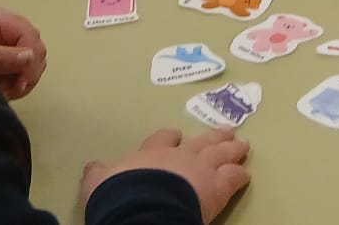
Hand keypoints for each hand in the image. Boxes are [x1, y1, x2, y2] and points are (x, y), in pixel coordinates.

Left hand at [0, 5, 46, 99]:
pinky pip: (25, 66)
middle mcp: (3, 24)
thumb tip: (31, 56)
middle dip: (28, 69)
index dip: (31, 56)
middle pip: (34, 43)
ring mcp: (4, 39)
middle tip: (12, 90)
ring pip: (33, 57)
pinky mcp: (4, 54)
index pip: (27, 32)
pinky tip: (3, 89)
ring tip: (3, 91)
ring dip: (24, 77)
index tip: (22, 83)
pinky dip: (20, 81)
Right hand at [79, 127, 251, 222]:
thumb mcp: (100, 181)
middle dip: (213, 137)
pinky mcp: (216, 188)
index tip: (177, 134)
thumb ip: (99, 172)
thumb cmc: (119, 193)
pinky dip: (239, 176)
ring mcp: (201, 169)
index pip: (163, 138)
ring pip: (221, 153)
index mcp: (152, 153)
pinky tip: (246, 174)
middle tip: (227, 131)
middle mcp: (179, 155)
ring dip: (232, 148)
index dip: (171, 136)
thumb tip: (92, 166)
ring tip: (243, 143)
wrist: (142, 207)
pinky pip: (232, 178)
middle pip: (200, 142)